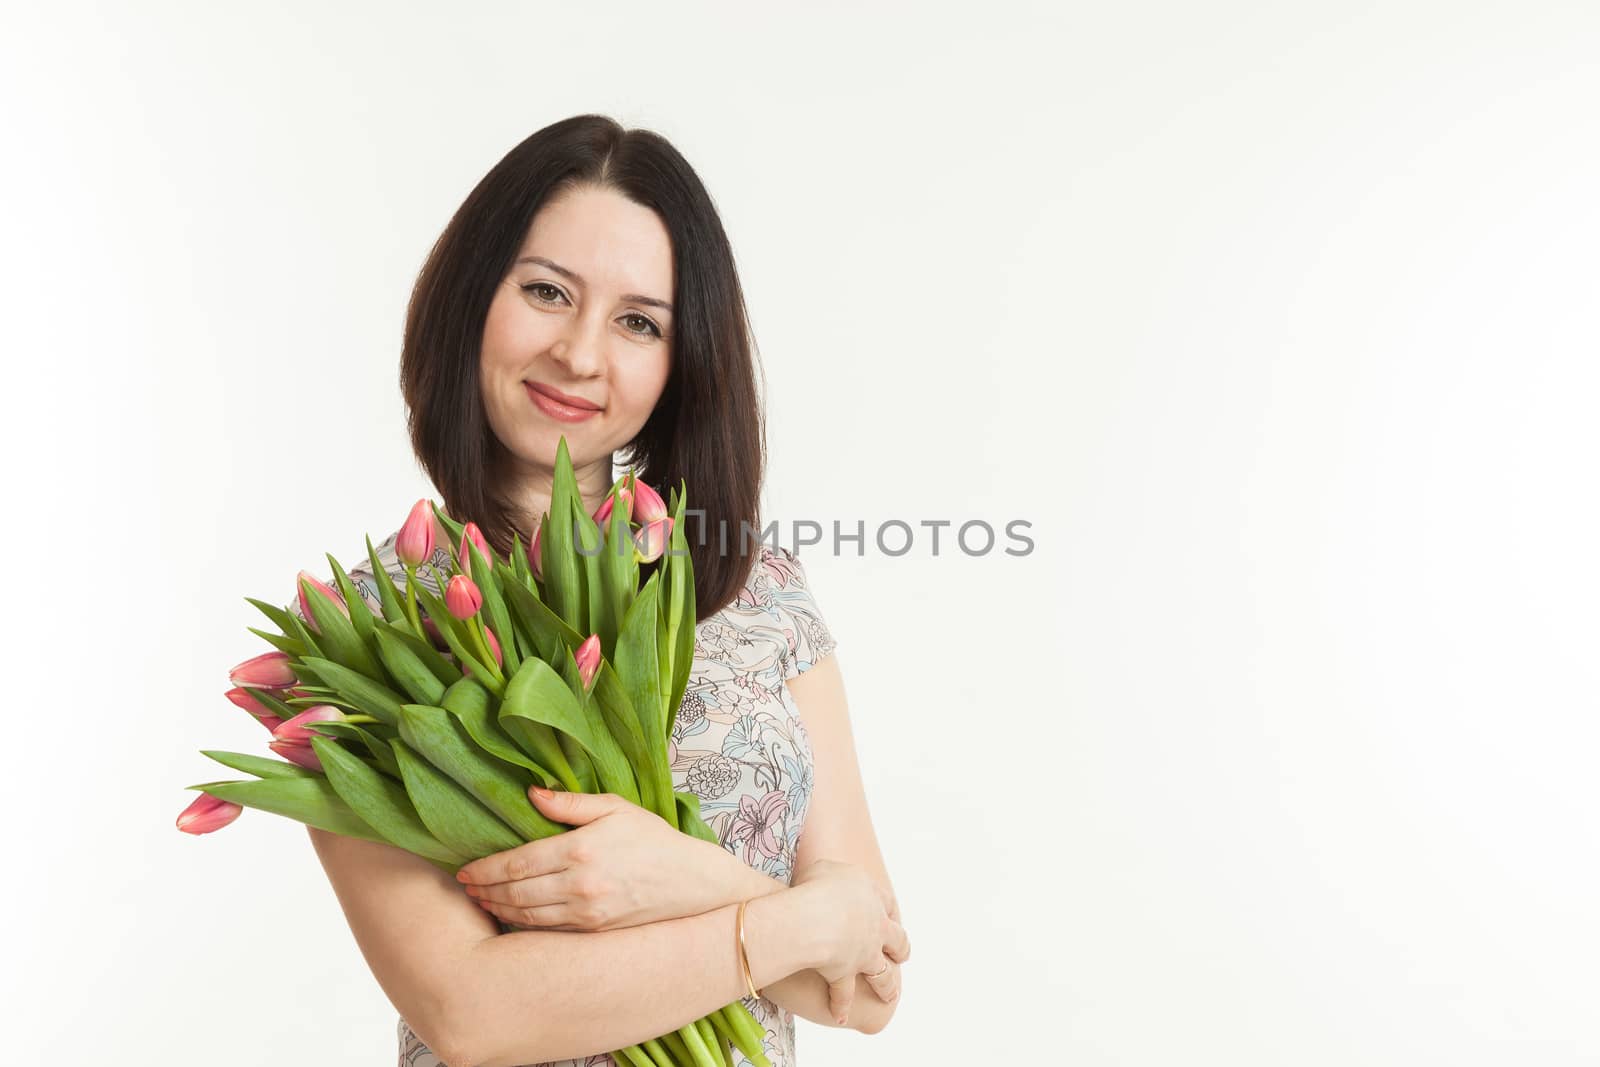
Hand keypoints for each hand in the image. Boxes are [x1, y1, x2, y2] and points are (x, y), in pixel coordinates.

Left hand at [455, 787, 731, 931]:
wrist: (692, 882)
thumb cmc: (654, 839)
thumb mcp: (617, 808)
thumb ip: (571, 804)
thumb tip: (531, 794)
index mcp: (580, 850)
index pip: (518, 863)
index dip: (486, 868)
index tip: (464, 868)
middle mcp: (579, 886)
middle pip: (516, 893)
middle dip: (485, 890)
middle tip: (464, 887)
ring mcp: (586, 913)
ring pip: (527, 916)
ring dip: (498, 909)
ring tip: (481, 901)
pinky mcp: (593, 931)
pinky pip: (547, 931)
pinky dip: (522, 925)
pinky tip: (510, 916)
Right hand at [790, 859, 910, 1023]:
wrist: (815, 919)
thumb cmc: (817, 887)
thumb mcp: (826, 869)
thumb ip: (833, 874)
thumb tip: (828, 878)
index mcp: (872, 897)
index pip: (887, 903)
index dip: (889, 909)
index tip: (891, 914)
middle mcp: (874, 927)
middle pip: (896, 940)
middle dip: (900, 948)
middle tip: (903, 956)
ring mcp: (863, 954)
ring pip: (882, 973)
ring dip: (886, 986)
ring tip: (890, 995)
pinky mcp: (845, 974)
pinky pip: (844, 994)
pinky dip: (841, 1006)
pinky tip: (841, 1017)